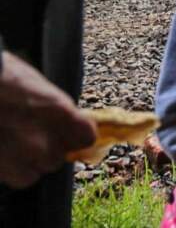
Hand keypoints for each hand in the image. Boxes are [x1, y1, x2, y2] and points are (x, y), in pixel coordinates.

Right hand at [0, 52, 95, 188]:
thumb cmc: (5, 77)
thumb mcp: (38, 85)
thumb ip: (56, 107)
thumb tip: (68, 120)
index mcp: (59, 112)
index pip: (87, 136)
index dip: (81, 134)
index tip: (77, 132)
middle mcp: (44, 140)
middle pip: (60, 156)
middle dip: (51, 147)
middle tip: (37, 133)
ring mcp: (21, 157)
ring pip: (38, 171)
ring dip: (33, 161)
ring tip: (18, 142)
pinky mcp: (3, 169)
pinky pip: (19, 178)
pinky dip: (15, 169)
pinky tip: (7, 152)